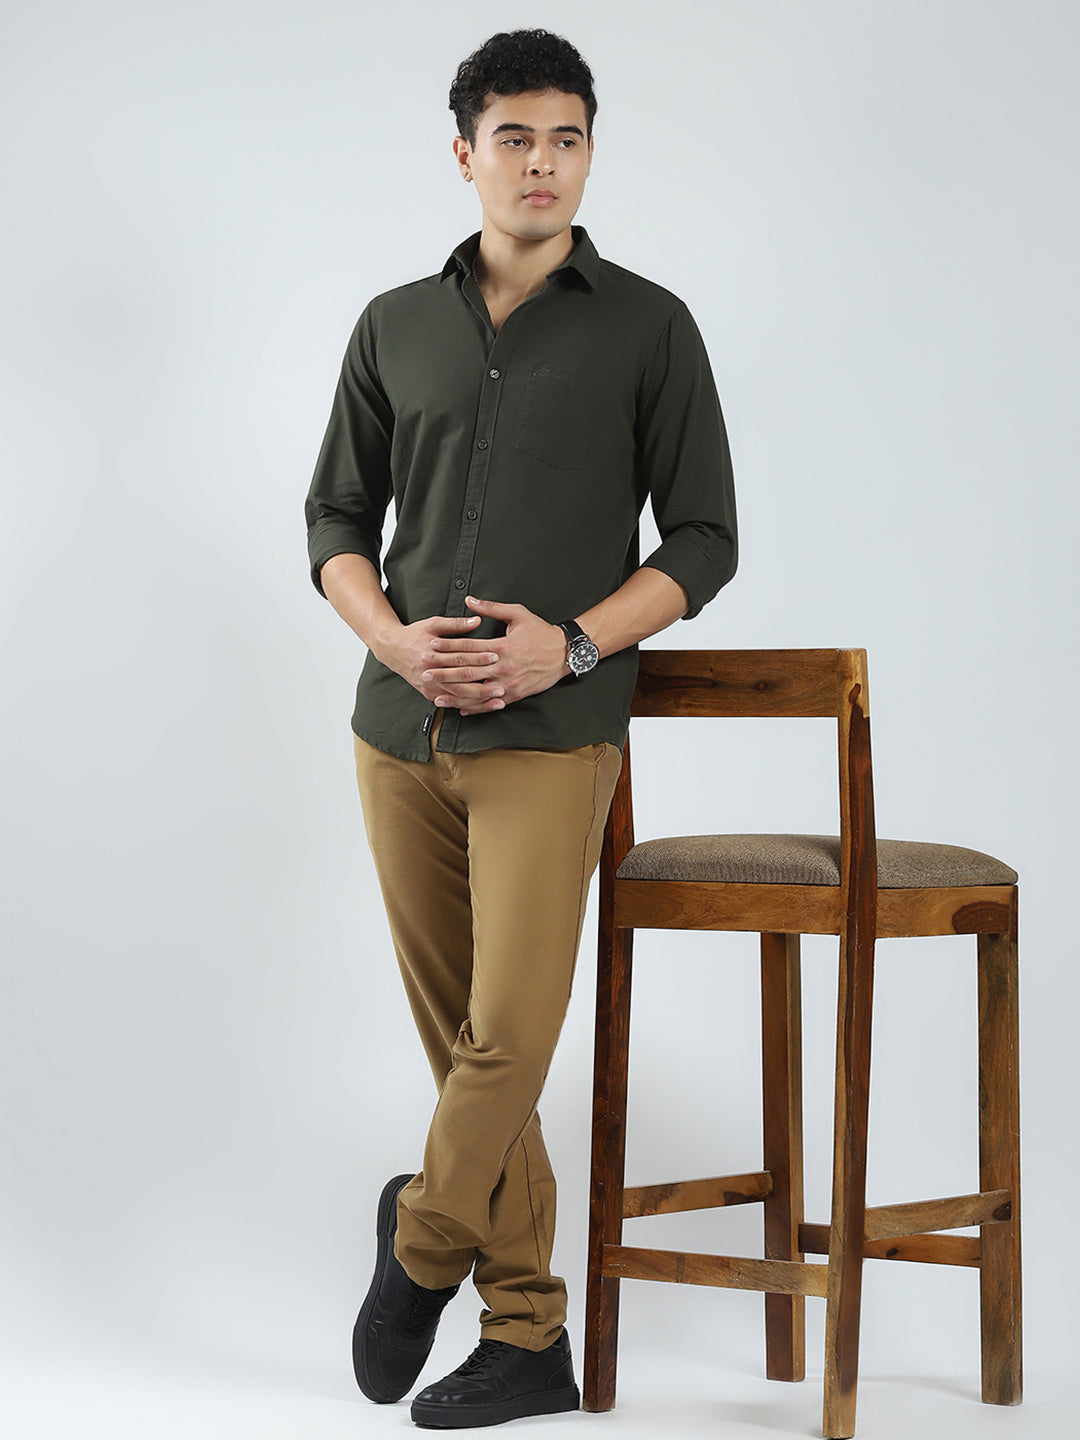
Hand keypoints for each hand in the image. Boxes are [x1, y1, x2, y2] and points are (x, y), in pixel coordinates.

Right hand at [373, 613, 507, 713]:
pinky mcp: (428, 694)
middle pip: (460, 678)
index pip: (459, 655)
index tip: (496, 655)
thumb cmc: (414, 634)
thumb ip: (456, 624)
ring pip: (457, 695)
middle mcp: (429, 671)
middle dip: (482, 682)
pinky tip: (482, 707)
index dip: (478, 655)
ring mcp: (428, 685)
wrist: (392, 649)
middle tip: (503, 685)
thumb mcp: (433, 623)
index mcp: (430, 652)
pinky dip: (467, 706)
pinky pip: (451, 703)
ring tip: (498, 700)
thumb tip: (478, 621)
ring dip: (479, 699)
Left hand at [421, 596, 569, 715]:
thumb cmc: (541, 632)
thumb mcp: (518, 614)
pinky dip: (475, 707)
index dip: (448, 646)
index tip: (431, 645)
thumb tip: (469, 600)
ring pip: (476, 692)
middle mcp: (503, 667)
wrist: (564, 654)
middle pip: (468, 672)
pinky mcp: (514, 695)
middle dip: (444, 673)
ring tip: (437, 697)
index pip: (469, 647)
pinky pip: (491, 703)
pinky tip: (460, 708)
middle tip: (425, 673)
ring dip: (455, 695)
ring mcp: (508, 683)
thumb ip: (491, 608)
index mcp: (502, 647)